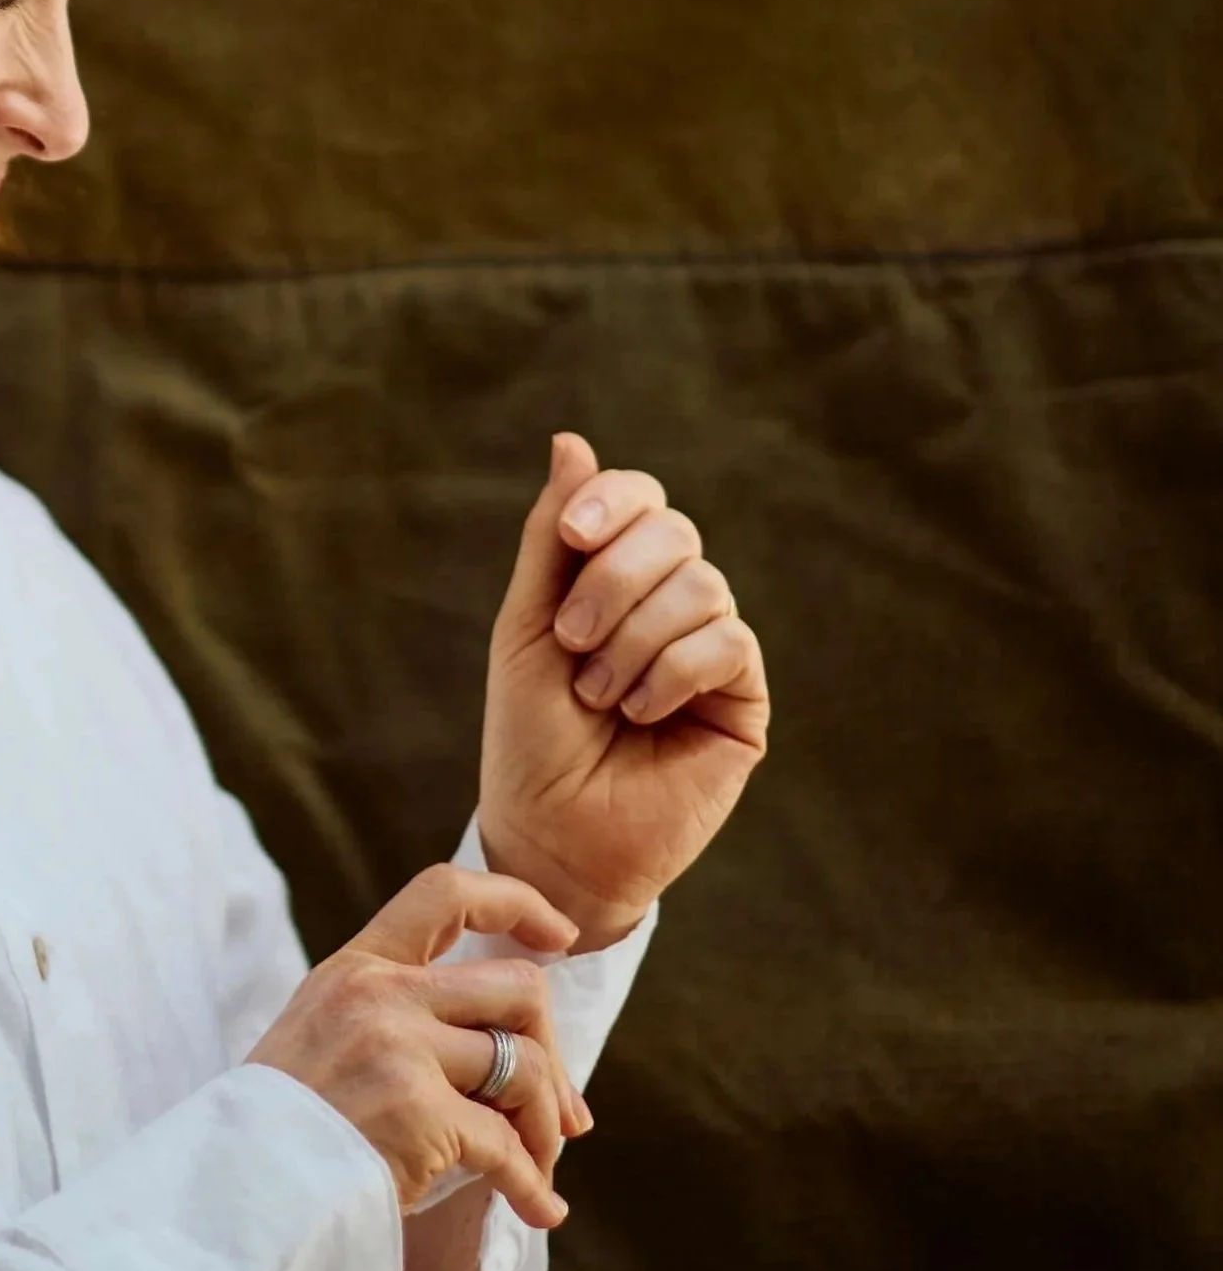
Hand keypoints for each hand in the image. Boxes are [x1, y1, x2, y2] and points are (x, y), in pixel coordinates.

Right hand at [247, 866, 594, 1224]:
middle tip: (561, 1116)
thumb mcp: (320, 1042)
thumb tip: (502, 1045)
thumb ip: (389, 1021)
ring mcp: (399, 1050)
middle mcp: (378, 995)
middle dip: (553, 1053)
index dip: (516, 903)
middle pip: (517, 988)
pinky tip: (540, 1209)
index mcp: (353, 970)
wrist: (234, 1194)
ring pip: (527, 1066)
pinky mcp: (418, 1114)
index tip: (559, 938)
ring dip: (544, 1126)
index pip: (445, 893)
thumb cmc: (280, 1133)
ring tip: (538, 1168)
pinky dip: (533, 1185)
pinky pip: (509, 1146)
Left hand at [478, 432, 770, 942]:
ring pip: (702, 585)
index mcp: (616, 577)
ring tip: (600, 696)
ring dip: (634, 638)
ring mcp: (711, 648)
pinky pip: (727, 641)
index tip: (572, 535)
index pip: (640, 499)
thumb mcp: (527, 626)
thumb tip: (570, 439)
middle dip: (614, 579)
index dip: (612, 501)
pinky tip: (640, 713)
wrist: (551, 831)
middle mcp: (670, 603)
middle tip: (573, 640)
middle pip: (674, 532)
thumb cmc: (530, 734)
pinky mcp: (742, 698)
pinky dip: (671, 671)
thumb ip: (552, 539)